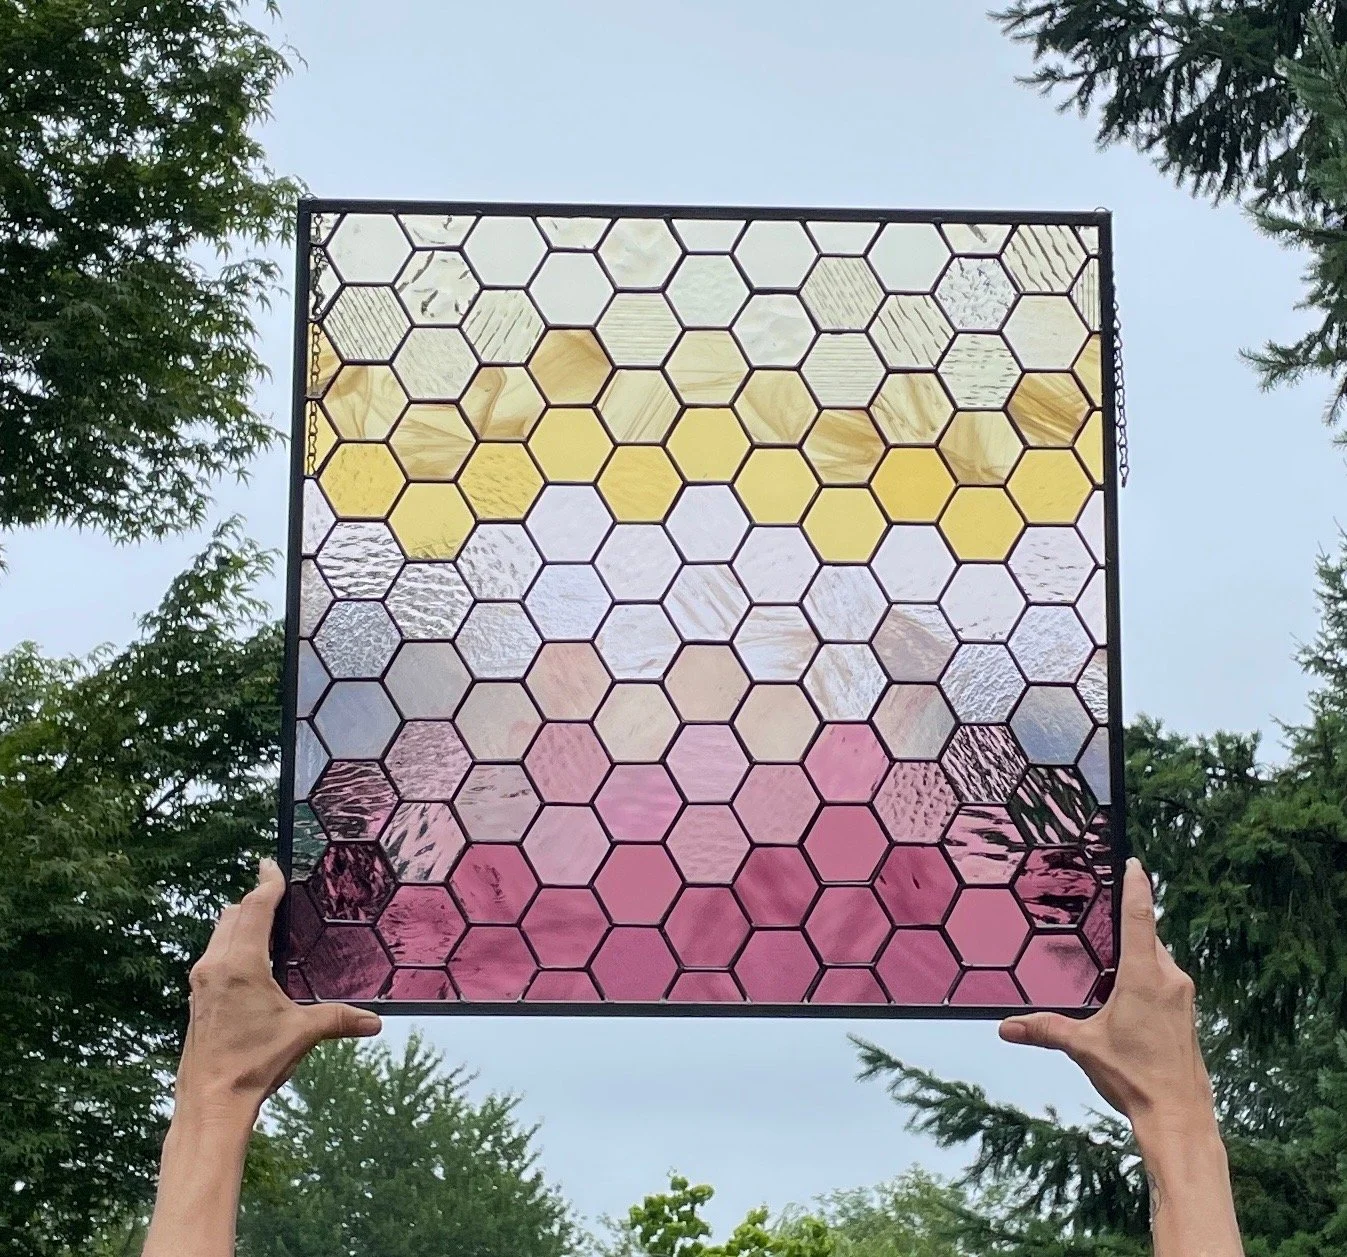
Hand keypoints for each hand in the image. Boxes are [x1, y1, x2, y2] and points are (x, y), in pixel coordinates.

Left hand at [175, 857, 381, 1128]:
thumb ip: (339, 1019)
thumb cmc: (255, 1063)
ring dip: (238, 922)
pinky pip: (212, 956)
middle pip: (231, 915)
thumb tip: (375, 1022)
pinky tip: (246, 961)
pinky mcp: (195, 999)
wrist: (211, 1101)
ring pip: (218, 935)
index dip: (267, 884)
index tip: (271, 864)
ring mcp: (200, 983)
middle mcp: (214, 966)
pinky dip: (229, 944)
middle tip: (274, 892)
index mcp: (240, 964)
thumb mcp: (302, 1034)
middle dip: (253, 900)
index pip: (254, 908)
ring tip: (263, 922)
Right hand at [999, 858, 1214, 1137]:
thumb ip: (1044, 1030)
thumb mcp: (1083, 1047)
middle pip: (1149, 936)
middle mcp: (1169, 979)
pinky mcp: (1186, 1015)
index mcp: (1144, 976)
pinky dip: (1146, 974)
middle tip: (1103, 911)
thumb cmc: (1134, 1078)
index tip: (1133, 862)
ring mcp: (1182, 997)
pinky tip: (1126, 992)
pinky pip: (1165, 980)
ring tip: (1109, 955)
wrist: (1179, 1116)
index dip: (1136, 885)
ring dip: (1137, 953)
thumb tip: (1006, 1027)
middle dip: (1128, 924)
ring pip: (1158, 959)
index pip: (1141, 916)